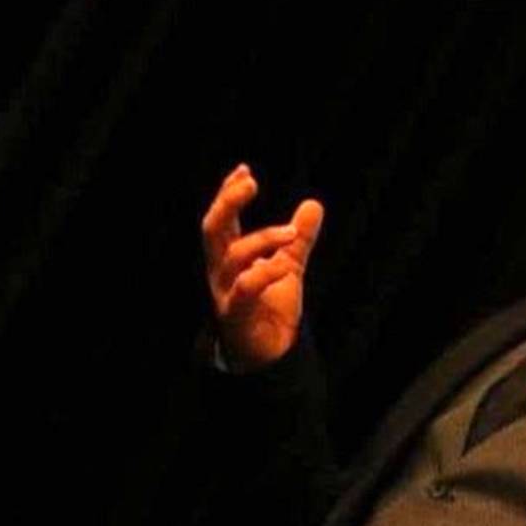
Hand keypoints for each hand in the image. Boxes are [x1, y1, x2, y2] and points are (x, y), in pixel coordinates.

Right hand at [201, 163, 324, 372]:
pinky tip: (286, 265)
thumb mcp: (289, 265)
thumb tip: (313, 203)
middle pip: (212, 229)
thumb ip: (298, 238)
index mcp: (230, 256)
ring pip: (232, 257)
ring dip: (262, 239)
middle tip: (251, 182)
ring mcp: (224, 292)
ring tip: (291, 233)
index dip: (228, 193)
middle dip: (227, 202)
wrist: (269, 354)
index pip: (222, 218)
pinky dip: (265, 274)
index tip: (244, 170)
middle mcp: (221, 271)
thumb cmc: (270, 307)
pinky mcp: (235, 315)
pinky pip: (244, 290)